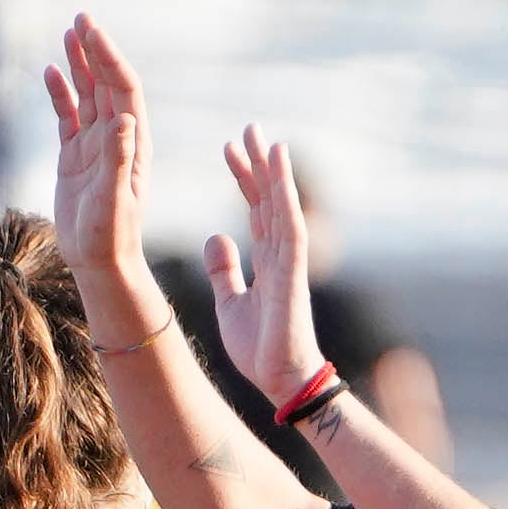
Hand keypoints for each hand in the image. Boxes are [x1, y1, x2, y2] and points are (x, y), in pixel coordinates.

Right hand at [43, 14, 175, 347]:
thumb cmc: (112, 238)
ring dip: (80, 65)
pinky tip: (51, 72)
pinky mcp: (75, 158)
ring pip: (88, 95)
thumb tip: (125, 120)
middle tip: (81, 17)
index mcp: (133, 143)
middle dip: (96, 50)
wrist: (100, 263)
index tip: (93, 32)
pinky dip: (61, 94)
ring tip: (69, 32)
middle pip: (107, 84)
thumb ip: (119, 161)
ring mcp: (96, 146)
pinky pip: (68, 117)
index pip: (123, 90)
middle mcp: (117, 139)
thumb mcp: (115, 200)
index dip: (109, 59)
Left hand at [210, 124, 328, 407]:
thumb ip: (225, 269)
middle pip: (269, 199)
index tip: (230, 149)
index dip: (243, 179)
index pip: (255, 209)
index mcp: (267, 260)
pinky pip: (290, 225)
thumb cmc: (260, 349)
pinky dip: (285, 195)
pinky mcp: (293, 272)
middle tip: (248, 128)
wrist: (279, 380)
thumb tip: (214, 237)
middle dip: (258, 164)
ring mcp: (290, 261)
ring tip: (265, 138)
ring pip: (282, 205)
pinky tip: (278, 168)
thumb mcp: (230, 302)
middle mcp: (281, 254)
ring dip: (273, 171)